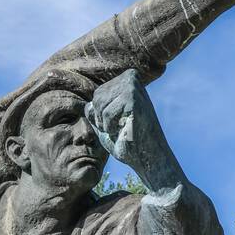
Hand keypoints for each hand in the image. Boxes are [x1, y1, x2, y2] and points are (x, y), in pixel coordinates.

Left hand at [86, 69, 181, 189]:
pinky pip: (106, 114)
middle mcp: (131, 78)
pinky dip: (111, 127)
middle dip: (102, 118)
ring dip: (106, 123)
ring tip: (123, 128)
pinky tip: (126, 130)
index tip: (118, 122)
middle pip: (96, 97)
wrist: (145, 156)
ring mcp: (133, 87)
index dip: (101, 116)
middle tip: (120, 127)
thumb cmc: (126, 141)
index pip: (97, 95)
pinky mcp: (133, 99)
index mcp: (126, 80)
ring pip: (99, 104)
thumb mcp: (104, 123)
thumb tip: (89, 105)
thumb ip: (94, 112)